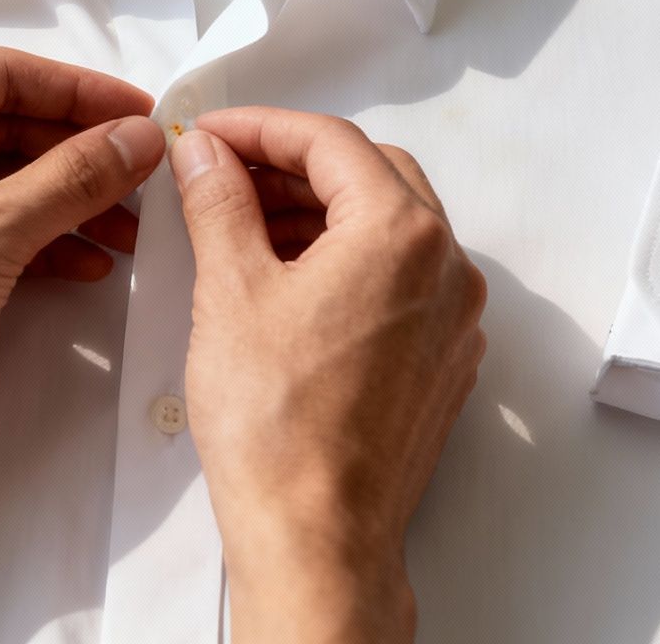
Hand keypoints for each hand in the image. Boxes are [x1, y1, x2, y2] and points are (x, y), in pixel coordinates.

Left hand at [0, 44, 165, 489]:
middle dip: (78, 153)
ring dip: (64, 201)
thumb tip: (140, 137)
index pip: (0, 76)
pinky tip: (86, 264)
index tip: (143, 114)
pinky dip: (32, 238)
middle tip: (145, 176)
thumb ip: (74, 177)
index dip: (81, 92)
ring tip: (129, 230)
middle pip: (1, 126)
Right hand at [170, 110, 486, 643]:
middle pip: (372, 175)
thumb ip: (220, 203)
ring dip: (324, 213)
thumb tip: (205, 154)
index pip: (330, 142)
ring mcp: (454, 319)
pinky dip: (351, 261)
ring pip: (392, 228)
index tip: (211, 136)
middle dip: (296, 165)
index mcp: (401, 234)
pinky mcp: (445, 362)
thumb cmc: (277, 424)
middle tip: (227, 175)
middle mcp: (447, 267)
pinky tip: (292, 283)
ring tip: (248, 227)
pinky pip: (404, 281)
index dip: (261, 128)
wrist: (316, 532)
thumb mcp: (230, 291)